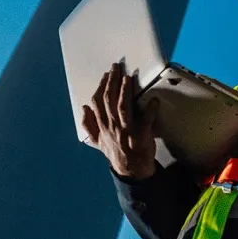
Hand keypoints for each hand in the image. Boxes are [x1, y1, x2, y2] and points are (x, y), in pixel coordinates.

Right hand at [81, 60, 160, 179]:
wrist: (131, 171)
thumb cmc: (116, 153)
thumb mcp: (97, 142)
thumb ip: (89, 125)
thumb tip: (83, 108)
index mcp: (102, 126)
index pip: (97, 102)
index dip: (101, 86)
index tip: (106, 74)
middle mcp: (112, 126)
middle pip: (109, 100)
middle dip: (112, 81)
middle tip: (116, 67)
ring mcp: (127, 131)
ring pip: (123, 107)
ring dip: (125, 92)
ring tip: (127, 78)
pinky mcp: (141, 136)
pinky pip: (146, 121)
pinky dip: (150, 110)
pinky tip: (154, 100)